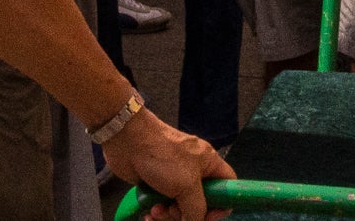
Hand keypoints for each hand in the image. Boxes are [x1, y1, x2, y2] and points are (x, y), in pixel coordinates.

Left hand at [97, 107, 231, 219]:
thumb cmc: (162, 156)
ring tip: (156, 210)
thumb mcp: (187, 184)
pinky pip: (163, 207)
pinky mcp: (156, 185)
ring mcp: (174, 179)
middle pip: (201, 204)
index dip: (222, 204)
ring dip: (168, 216)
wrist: (126, 140)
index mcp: (209, 164)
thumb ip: (196, 209)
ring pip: (180, 208)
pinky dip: (157, 214)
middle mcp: (194, 172)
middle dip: (186, 214)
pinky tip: (148, 213)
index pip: (227, 187)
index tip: (208, 217)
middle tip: (174, 211)